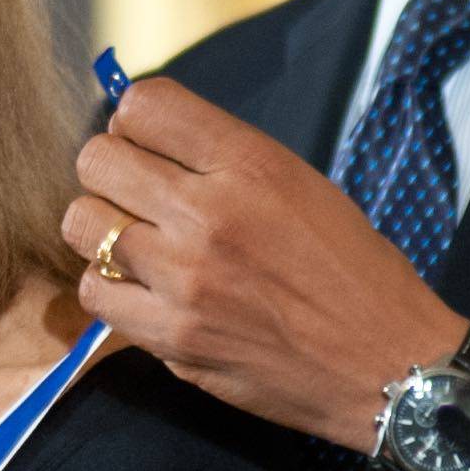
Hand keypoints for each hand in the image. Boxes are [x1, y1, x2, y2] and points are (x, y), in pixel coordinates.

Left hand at [64, 77, 466, 448]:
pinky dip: (110, 288)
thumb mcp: (303, 185)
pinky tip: (142, 290)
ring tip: (139, 243)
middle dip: (111, 170)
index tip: (150, 143)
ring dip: (105, 228)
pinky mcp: (171, 337)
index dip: (136, 120)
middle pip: (97, 160)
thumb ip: (225, 160)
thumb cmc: (354, 271)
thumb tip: (152, 144)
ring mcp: (183, 279)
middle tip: (137, 193)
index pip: (143, 105)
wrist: (386, 365)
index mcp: (251, 165)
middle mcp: (208, 214)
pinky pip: (95, 292)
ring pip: (83, 224)